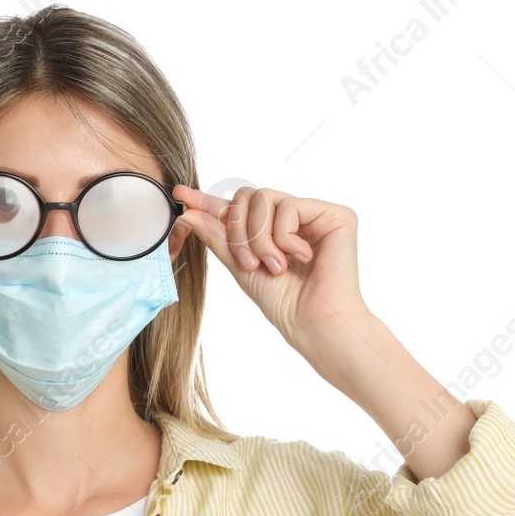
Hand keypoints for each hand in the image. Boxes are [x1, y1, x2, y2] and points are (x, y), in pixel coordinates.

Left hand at [171, 184, 371, 359]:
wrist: (312, 321)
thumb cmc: (282, 301)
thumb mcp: (240, 266)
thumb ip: (217, 238)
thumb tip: (188, 214)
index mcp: (273, 229)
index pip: (237, 208)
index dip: (208, 201)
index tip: (179, 195)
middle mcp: (295, 217)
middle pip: (248, 197)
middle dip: (239, 231)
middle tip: (249, 263)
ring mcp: (315, 214)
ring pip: (265, 198)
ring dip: (260, 238)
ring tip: (275, 266)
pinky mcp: (335, 215)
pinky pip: (290, 206)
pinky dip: (285, 236)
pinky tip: (302, 257)